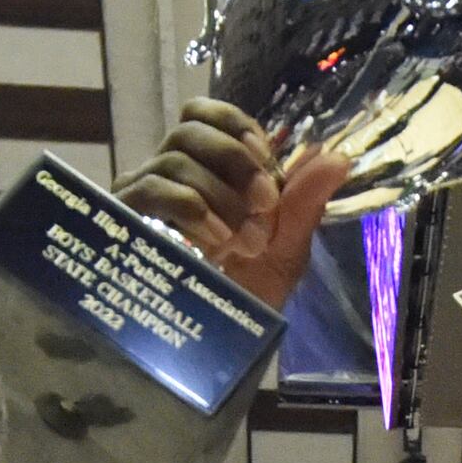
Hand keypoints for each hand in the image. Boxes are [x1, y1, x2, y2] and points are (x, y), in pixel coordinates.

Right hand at [115, 98, 350, 307]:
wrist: (215, 347)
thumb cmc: (246, 294)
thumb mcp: (284, 250)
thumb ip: (306, 204)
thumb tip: (337, 159)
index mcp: (206, 169)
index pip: (207, 115)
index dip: (237, 126)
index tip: (266, 158)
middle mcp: (169, 173)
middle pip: (190, 127)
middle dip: (235, 157)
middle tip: (265, 201)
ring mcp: (143, 195)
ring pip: (175, 159)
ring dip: (220, 192)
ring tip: (244, 237)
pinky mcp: (124, 220)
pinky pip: (151, 190)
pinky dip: (190, 206)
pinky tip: (215, 238)